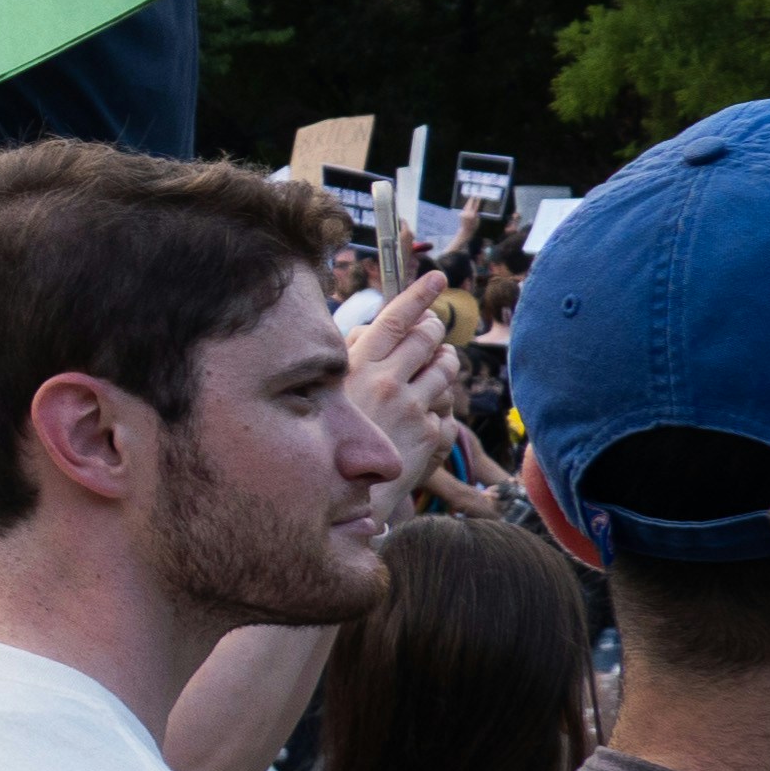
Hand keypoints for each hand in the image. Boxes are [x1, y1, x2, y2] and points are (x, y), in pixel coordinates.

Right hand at [346, 270, 456, 522]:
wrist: (338, 492)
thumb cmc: (323, 435)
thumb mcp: (326, 387)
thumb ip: (351, 355)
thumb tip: (371, 329)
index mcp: (360, 365)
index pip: (398, 317)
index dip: (422, 293)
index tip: (438, 278)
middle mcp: (389, 382)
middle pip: (428, 337)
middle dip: (435, 328)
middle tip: (433, 328)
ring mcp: (413, 408)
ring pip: (446, 368)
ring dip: (445, 361)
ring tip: (436, 364)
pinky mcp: (430, 434)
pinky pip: (445, 407)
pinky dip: (437, 406)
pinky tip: (421, 414)